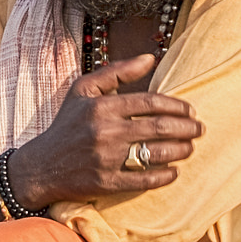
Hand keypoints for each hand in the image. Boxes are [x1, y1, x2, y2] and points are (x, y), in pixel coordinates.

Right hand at [3, 54, 203, 208]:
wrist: (41, 166)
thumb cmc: (67, 124)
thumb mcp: (84, 90)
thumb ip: (117, 72)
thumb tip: (151, 58)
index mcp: (102, 106)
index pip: (150, 103)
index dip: (177, 106)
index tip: (191, 110)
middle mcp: (105, 132)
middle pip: (159, 128)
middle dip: (186, 128)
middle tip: (199, 129)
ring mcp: (106, 159)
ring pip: (155, 153)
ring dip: (180, 150)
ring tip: (190, 148)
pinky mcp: (106, 183)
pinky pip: (144, 180)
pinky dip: (165, 176)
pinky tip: (175, 171)